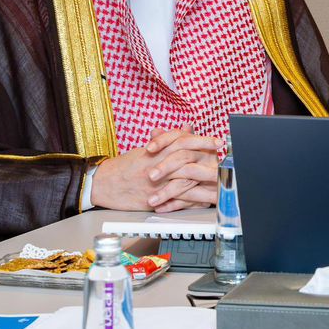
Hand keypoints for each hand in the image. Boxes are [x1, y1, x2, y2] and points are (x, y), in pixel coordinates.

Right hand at [89, 129, 219, 212]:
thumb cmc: (125, 166)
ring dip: (205, 183)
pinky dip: (192, 201)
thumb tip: (187, 127)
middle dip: (208, 160)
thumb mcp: (146, 150)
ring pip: (184, 181)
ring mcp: (154, 183)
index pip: (182, 141)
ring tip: (221, 184)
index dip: (202, 140)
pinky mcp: (152, 200)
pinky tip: (205, 201)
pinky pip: (175, 200)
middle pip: (186, 159)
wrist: (103, 184)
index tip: (218, 141)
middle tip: (225, 162)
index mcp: (156, 151)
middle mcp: (156, 165)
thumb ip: (169, 139)